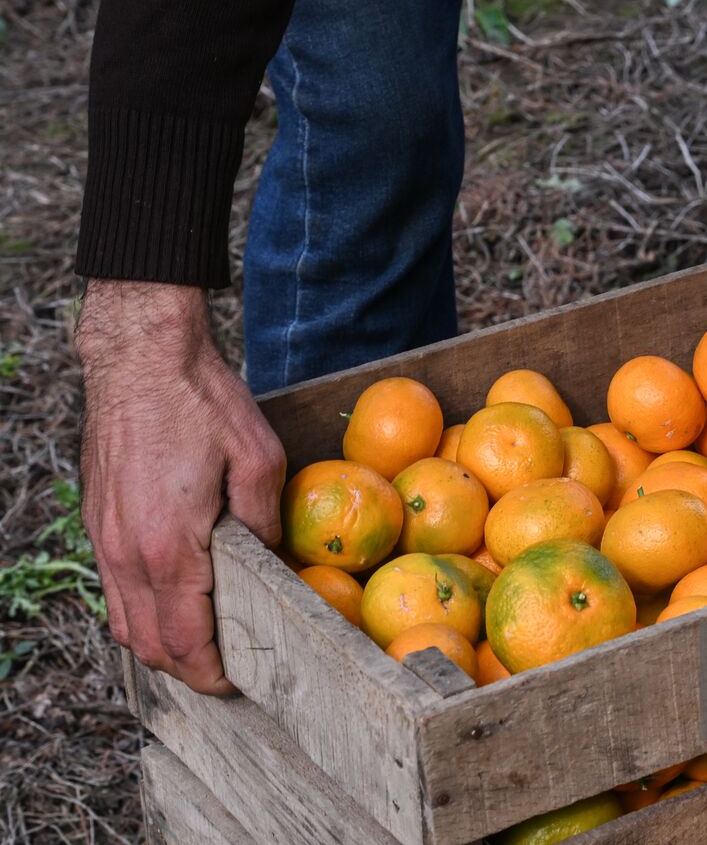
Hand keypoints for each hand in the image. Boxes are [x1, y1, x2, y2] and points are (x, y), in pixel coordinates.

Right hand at [76, 280, 285, 693]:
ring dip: (160, 645)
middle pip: (149, 645)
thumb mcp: (258, 459)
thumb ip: (264, 521)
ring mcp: (105, 539)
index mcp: (169, 547)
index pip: (184, 640)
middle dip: (187, 670)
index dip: (211, 673)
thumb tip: (272, 561)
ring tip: (202, 646)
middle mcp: (127, 554)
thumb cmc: (202, 403)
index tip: (238, 683)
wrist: (140, 359)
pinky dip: (141, 612)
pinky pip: (115, 589)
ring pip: (124, 622)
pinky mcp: (98, 522)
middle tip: (227, 673)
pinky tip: (174, 601)